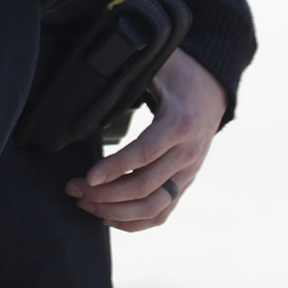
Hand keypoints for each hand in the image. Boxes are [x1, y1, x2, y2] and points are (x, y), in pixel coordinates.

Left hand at [69, 50, 224, 231]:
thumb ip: (133, 70)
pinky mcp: (185, 183)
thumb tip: (99, 67)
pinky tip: (108, 217)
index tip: (88, 177)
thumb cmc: (180, 74)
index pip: (144, 153)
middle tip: (74, 188)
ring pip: (153, 207)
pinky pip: (162, 213)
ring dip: (115, 211)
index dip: (115, 168)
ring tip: (85, 203)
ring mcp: (188, 172)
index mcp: (180, 123)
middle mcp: (187, 153)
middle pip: (144, 187)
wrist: (213, 89)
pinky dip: (134, 222)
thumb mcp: (159, 65)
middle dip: (105, 194)